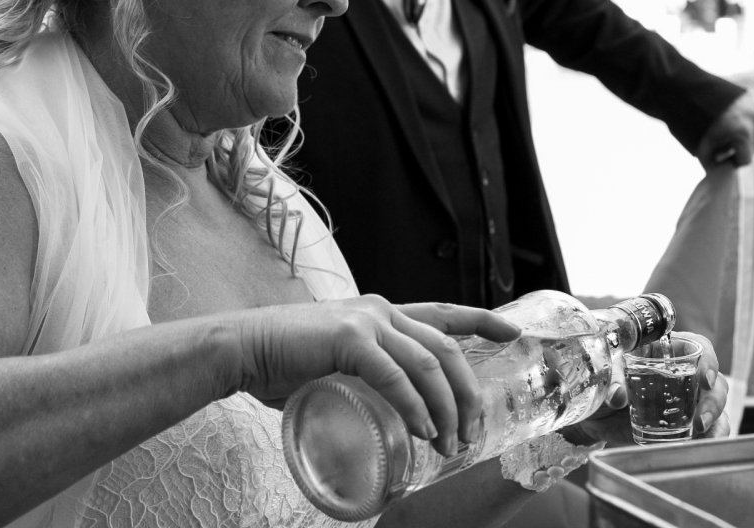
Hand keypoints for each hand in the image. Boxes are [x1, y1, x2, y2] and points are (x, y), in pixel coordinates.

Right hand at [234, 296, 519, 455]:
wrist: (240, 349)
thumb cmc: (282, 361)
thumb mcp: (336, 363)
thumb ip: (363, 376)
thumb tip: (384, 415)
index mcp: (381, 313)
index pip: (443, 313)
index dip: (482, 320)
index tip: (513, 333)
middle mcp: (381, 310)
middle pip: (446, 348)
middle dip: (468, 392)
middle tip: (472, 431)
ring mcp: (366, 321)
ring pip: (428, 363)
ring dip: (446, 408)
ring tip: (448, 443)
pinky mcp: (348, 338)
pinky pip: (395, 375)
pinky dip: (413, 405)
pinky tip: (422, 429)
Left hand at [561, 331, 730, 446]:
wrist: (593, 416)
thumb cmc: (601, 383)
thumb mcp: (604, 375)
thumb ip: (612, 381)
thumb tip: (618, 396)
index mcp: (665, 350)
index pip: (697, 347)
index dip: (708, 361)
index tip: (706, 379)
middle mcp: (683, 373)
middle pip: (714, 381)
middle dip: (713, 400)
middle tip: (699, 419)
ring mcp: (687, 400)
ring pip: (717, 405)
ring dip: (716, 420)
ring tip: (700, 433)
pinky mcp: (686, 423)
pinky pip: (709, 428)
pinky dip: (712, 437)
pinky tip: (704, 444)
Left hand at [695, 92, 753, 168]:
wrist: (684, 89)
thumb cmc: (689, 120)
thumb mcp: (701, 147)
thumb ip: (712, 164)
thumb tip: (718, 173)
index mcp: (741, 132)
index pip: (746, 159)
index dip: (733, 163)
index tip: (722, 162)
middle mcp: (750, 118)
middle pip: (752, 145)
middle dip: (738, 150)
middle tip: (719, 148)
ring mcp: (751, 106)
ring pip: (752, 131)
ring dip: (740, 136)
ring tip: (720, 133)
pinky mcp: (748, 97)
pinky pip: (748, 116)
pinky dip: (739, 121)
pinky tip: (723, 120)